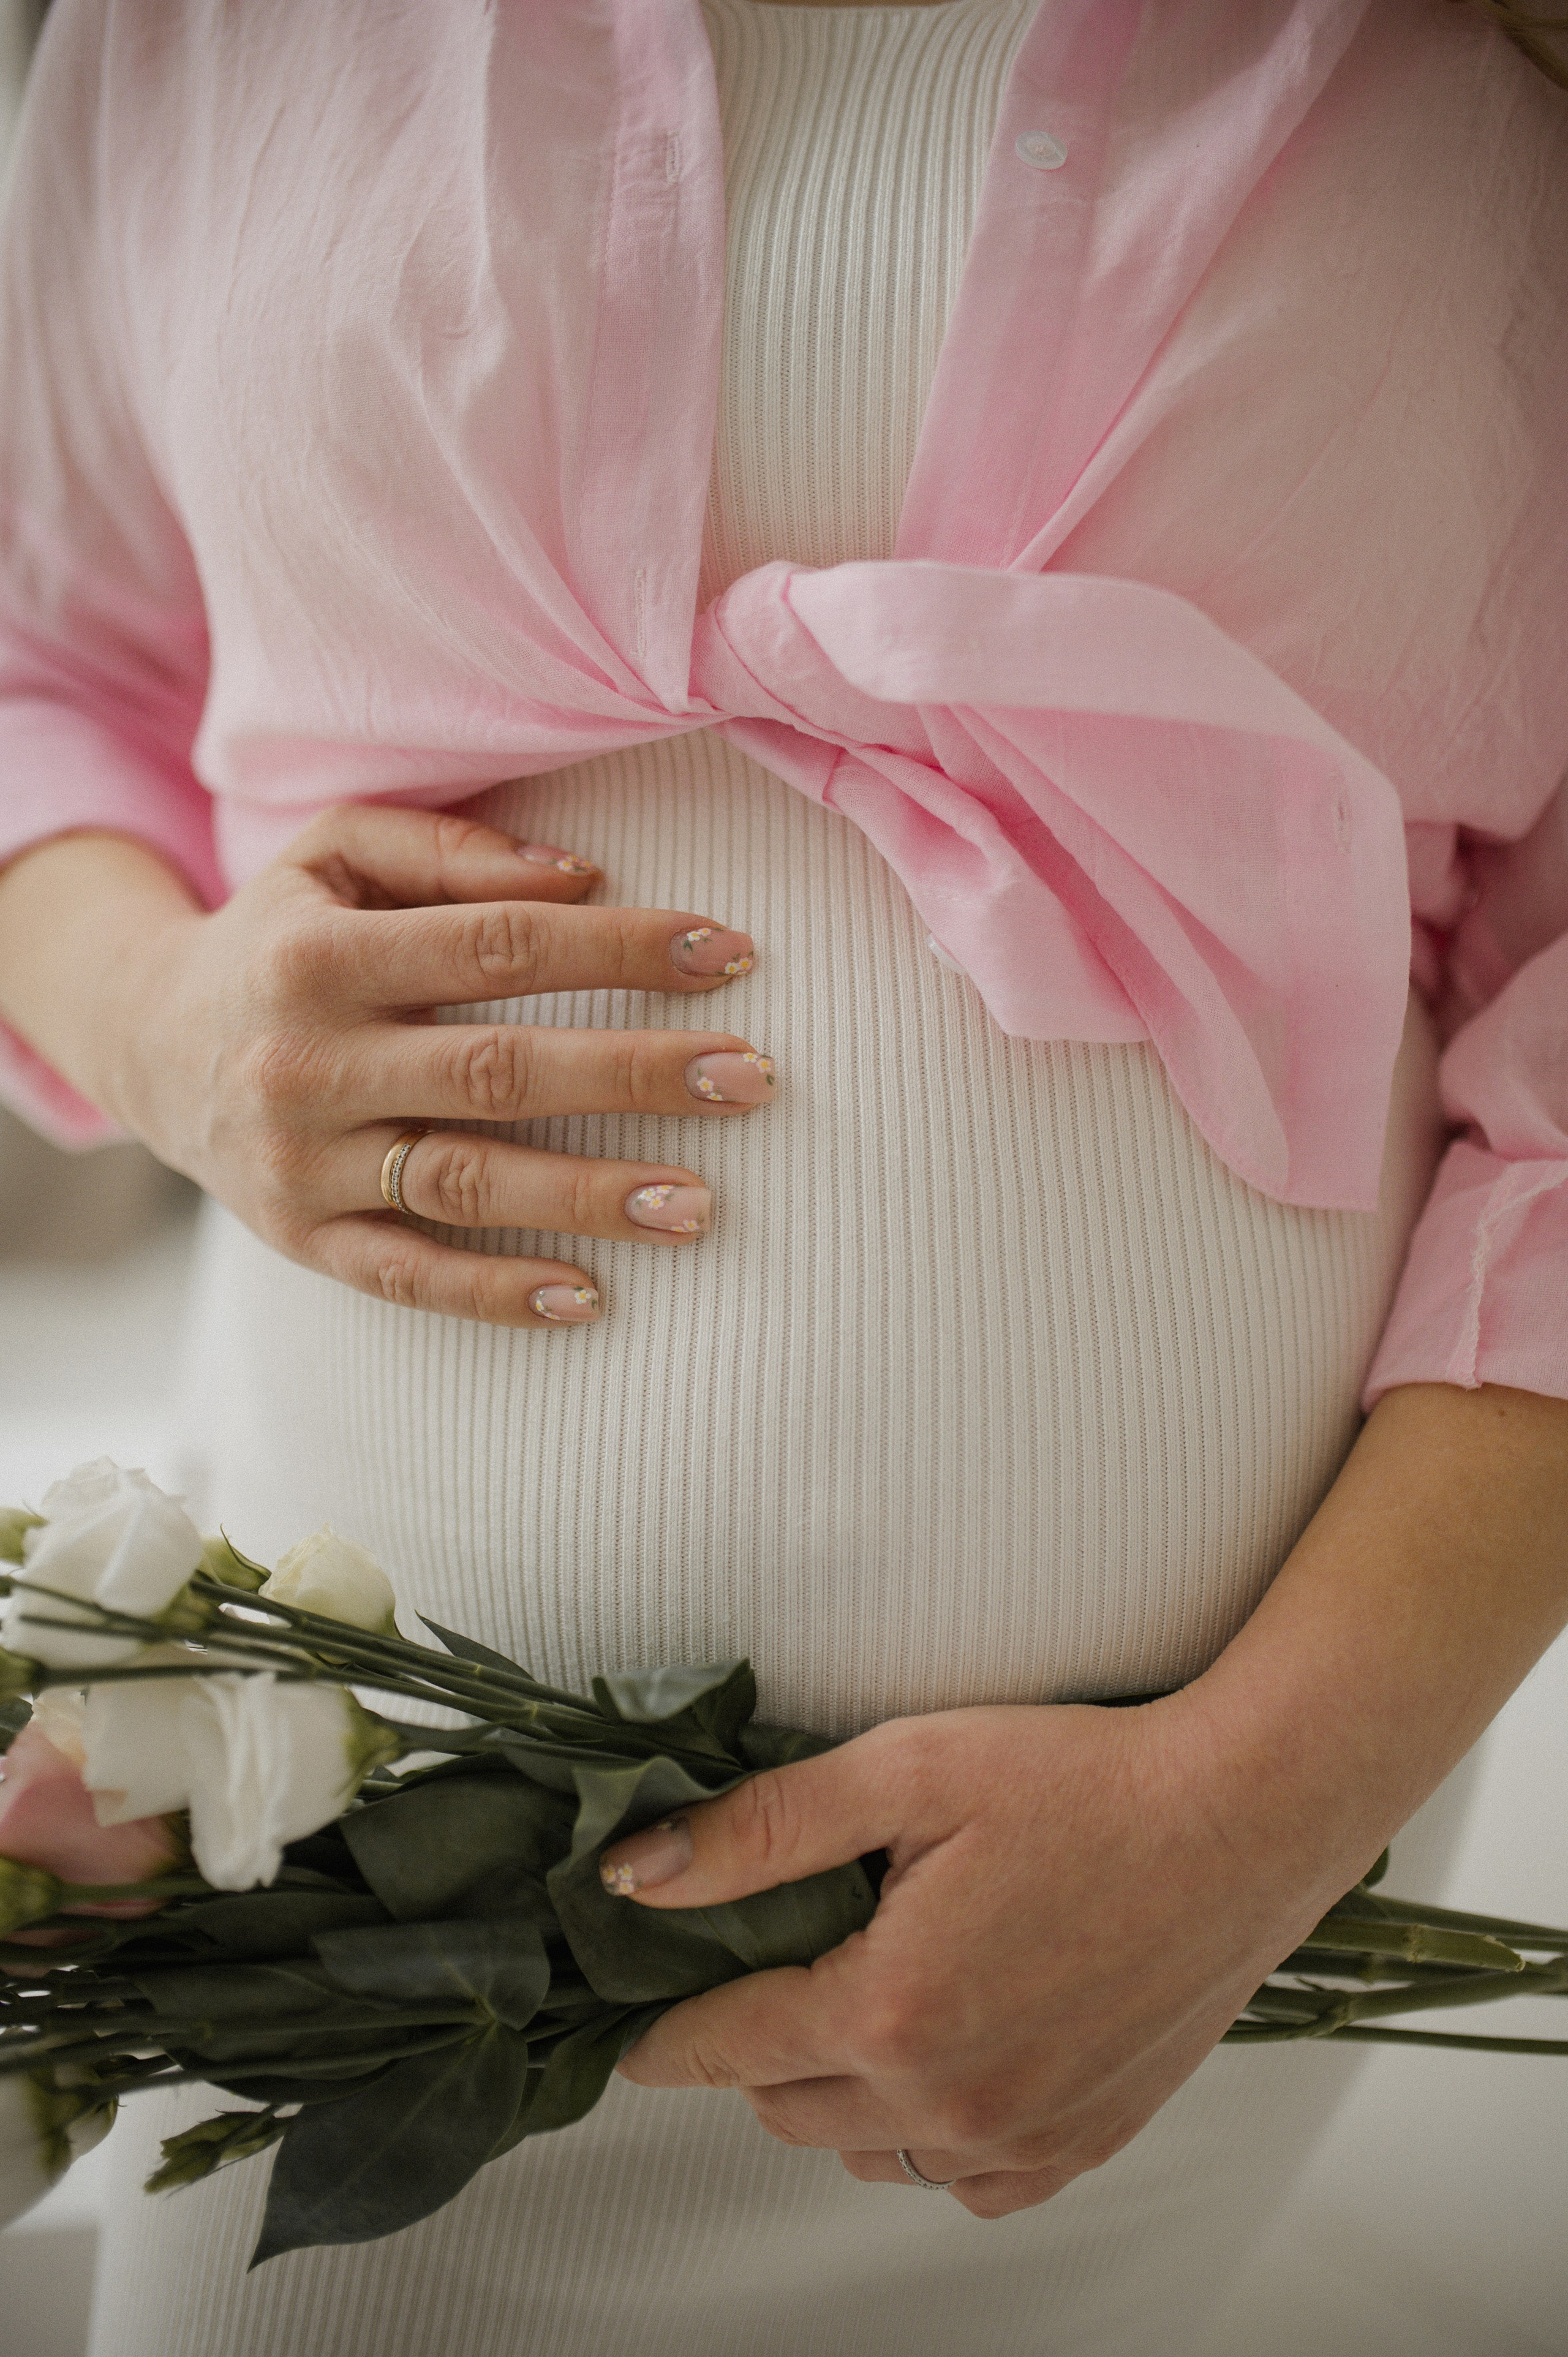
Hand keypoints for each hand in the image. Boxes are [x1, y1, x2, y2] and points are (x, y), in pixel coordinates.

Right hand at [4, 806, 773, 1324]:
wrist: (150, 1046)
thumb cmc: (283, 938)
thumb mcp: (334, 855)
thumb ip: (448, 849)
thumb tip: (583, 874)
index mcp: (322, 954)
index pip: (499, 946)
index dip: (620, 948)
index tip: (731, 952)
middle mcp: (309, 1062)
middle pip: (498, 1070)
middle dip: (637, 1074)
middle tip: (752, 1077)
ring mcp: (303, 1163)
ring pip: (463, 1184)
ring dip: (589, 1197)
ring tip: (700, 1204)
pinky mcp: (303, 1240)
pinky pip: (409, 1277)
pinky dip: (497, 1294)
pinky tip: (590, 1296)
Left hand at [606, 1384, 1567, 2214]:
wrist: (1243, 1818)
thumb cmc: (1086, 1781)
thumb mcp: (906, 1769)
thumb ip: (759, 1829)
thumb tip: (636, 1876)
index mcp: (891, 2010)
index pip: (727, 2047)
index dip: (667, 2034)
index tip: (637, 2031)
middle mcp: (951, 2101)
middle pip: (787, 2106)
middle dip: (757, 2046)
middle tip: (774, 1968)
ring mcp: (1022, 2137)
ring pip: (868, 2149)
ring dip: (840, 2092)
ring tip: (865, 1998)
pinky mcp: (1082, 2143)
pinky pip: (962, 2180)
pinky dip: (928, 2134)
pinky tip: (946, 2056)